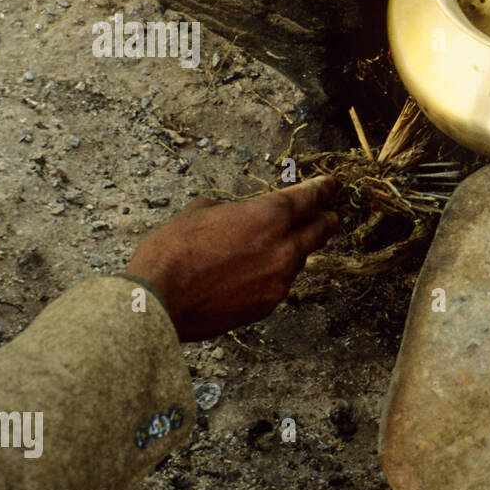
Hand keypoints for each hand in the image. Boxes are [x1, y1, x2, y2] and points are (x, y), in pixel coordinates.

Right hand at [126, 176, 339, 340]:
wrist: (158, 300)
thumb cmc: (173, 251)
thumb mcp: (201, 211)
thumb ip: (233, 210)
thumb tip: (239, 215)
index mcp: (268, 216)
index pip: (309, 198)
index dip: (322, 189)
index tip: (330, 185)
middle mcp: (283, 247)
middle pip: (321, 230)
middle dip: (326, 219)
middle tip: (328, 214)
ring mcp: (280, 279)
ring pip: (299, 258)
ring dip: (293, 250)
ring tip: (276, 247)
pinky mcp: (269, 304)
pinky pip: (280, 283)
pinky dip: (273, 274)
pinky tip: (253, 274)